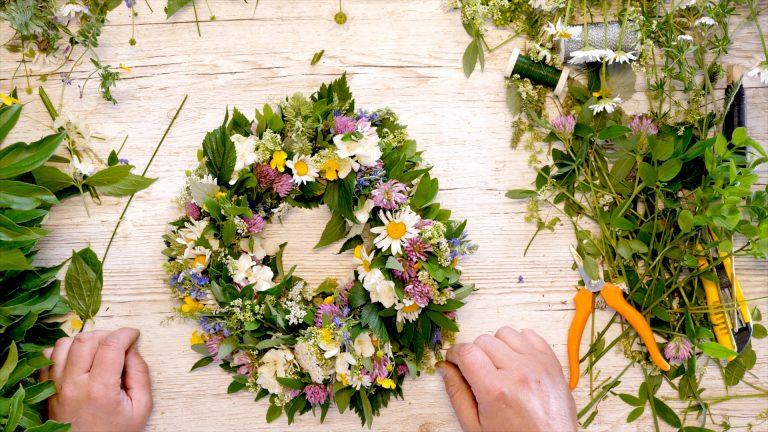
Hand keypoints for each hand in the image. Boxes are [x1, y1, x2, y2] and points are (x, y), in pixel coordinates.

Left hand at [40, 328, 151, 431]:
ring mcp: (57, 387)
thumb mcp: (141, 408)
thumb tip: (132, 349)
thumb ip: (140, 374)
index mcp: (101, 390)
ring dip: (84, 341)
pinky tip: (79, 359)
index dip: (125, 334)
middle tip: (118, 344)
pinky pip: (48, 357)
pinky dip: (64, 351)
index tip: (134, 335)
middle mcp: (74, 385)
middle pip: (86, 340)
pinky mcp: (47, 390)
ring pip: (64, 344)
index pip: (111, 345)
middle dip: (106, 335)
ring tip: (98, 350)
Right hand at [438, 327, 576, 431]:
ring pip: (505, 333)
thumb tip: (444, 368)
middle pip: (483, 340)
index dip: (454, 354)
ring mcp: (538, 364)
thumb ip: (456, 394)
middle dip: (474, 353)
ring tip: (499, 367)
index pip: (466, 351)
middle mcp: (519, 372)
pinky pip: (529, 334)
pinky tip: (515, 361)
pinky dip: (518, 343)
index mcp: (497, 390)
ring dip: (497, 346)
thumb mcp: (475, 426)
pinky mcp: (551, 361)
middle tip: (477, 372)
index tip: (454, 361)